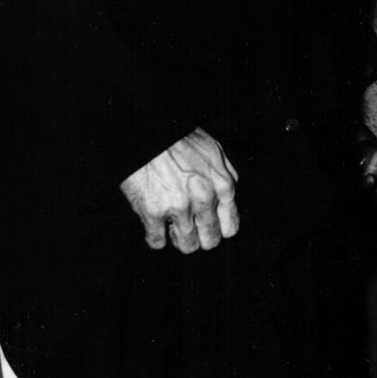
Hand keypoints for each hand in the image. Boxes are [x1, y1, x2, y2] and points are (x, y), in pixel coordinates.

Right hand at [120, 131, 238, 252]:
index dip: (218, 229)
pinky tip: (154, 227)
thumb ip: (225, 173)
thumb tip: (230, 191)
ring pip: (187, 246)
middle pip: (210, 240)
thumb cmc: (178, 138)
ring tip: (171, 226)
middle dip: (200, 238)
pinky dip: (155, 238)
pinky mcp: (153, 212)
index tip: (208, 225)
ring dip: (179, 239)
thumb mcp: (213, 150)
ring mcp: (179, 208)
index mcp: (222, 185)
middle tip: (189, 228)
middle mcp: (204, 199)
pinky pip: (156, 242)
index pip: (230, 227)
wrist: (146, 131)